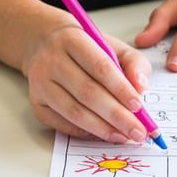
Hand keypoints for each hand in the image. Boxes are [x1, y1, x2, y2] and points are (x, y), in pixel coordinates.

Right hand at [22, 25, 151, 142]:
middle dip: (116, 116)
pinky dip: (84, 132)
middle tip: (137, 131)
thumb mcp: (113, 45)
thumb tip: (140, 87)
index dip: (121, 89)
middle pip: (87, 93)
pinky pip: (61, 123)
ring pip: (74, 111)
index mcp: (73, 40)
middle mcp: (52, 60)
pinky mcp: (36, 102)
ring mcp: (40, 83)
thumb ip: (134, 63)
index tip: (138, 107)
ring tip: (123, 136)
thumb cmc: (85, 48)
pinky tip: (102, 134)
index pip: (100, 67)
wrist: (44, 43)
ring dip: (102, 128)